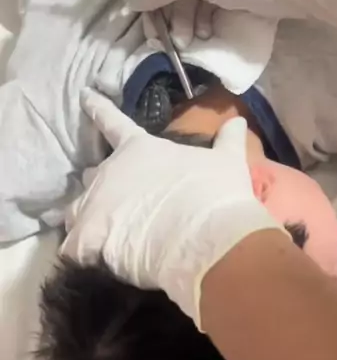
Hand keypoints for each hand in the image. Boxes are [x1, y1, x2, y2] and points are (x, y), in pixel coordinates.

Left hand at [62, 91, 282, 326]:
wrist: (207, 239)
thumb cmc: (216, 194)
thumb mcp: (228, 162)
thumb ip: (229, 140)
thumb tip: (239, 121)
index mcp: (139, 148)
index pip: (113, 121)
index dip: (98, 108)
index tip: (85, 96)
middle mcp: (109, 172)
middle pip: (93, 174)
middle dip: (102, 186)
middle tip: (119, 202)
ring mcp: (95, 206)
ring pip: (77, 211)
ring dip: (88, 220)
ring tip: (104, 237)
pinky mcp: (88, 240)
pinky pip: (74, 248)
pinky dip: (83, 254)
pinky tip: (96, 263)